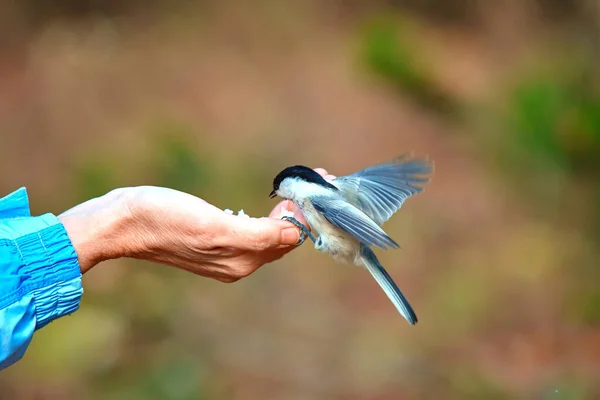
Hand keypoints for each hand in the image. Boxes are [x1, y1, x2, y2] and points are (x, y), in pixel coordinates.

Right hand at [58, 168, 334, 282]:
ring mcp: (226, 254)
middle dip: (302, 210)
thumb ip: (257, 234)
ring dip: (287, 211)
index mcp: (243, 261)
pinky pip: (253, 232)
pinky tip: (268, 203)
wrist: (121, 221)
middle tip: (315, 178)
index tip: (319, 181)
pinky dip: (267, 216)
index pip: (290, 237)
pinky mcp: (214, 242)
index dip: (307, 211)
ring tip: (298, 186)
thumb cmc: (164, 219)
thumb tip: (295, 234)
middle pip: (283, 237)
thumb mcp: (213, 226)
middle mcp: (239, 263)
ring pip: (270, 234)